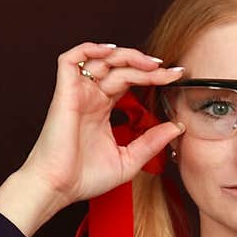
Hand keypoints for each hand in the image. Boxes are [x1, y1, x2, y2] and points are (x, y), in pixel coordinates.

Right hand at [20, 42, 185, 206]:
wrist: (58, 188)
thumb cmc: (85, 178)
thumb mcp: (129, 160)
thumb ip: (152, 142)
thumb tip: (177, 127)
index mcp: (103, 110)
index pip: (130, 81)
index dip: (152, 76)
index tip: (175, 77)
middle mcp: (91, 97)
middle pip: (121, 68)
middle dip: (147, 67)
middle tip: (170, 72)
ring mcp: (78, 93)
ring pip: (102, 59)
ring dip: (128, 56)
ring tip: (151, 64)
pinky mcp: (65, 92)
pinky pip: (71, 59)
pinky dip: (90, 49)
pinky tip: (112, 52)